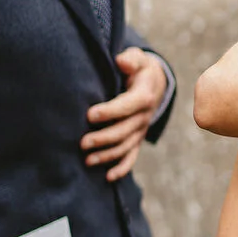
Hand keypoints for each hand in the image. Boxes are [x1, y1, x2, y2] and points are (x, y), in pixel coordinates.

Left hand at [83, 48, 166, 181]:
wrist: (154, 83)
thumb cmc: (139, 69)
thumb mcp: (138, 59)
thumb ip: (130, 59)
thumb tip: (121, 62)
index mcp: (144, 96)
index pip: (127, 106)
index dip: (110, 111)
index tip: (89, 114)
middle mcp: (144, 116)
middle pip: (125, 131)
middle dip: (103, 138)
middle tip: (82, 143)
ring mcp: (141, 129)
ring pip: (126, 146)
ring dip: (108, 155)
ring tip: (87, 160)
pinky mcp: (137, 138)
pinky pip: (132, 156)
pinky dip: (122, 168)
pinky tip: (108, 177)